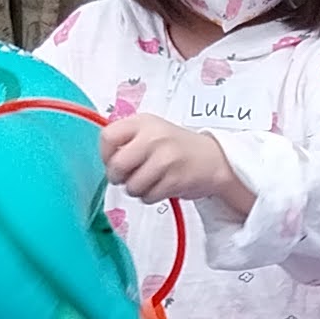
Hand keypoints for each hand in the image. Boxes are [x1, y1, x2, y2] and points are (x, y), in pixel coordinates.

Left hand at [96, 115, 237, 206]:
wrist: (214, 159)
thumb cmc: (176, 147)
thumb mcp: (151, 131)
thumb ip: (127, 139)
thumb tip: (105, 159)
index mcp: (143, 122)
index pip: (107, 137)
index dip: (105, 155)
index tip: (113, 161)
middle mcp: (154, 137)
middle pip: (117, 165)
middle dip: (118, 178)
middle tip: (126, 178)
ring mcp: (165, 158)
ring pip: (132, 186)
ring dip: (136, 190)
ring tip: (149, 181)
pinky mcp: (175, 179)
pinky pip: (148, 196)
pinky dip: (150, 197)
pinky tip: (161, 186)